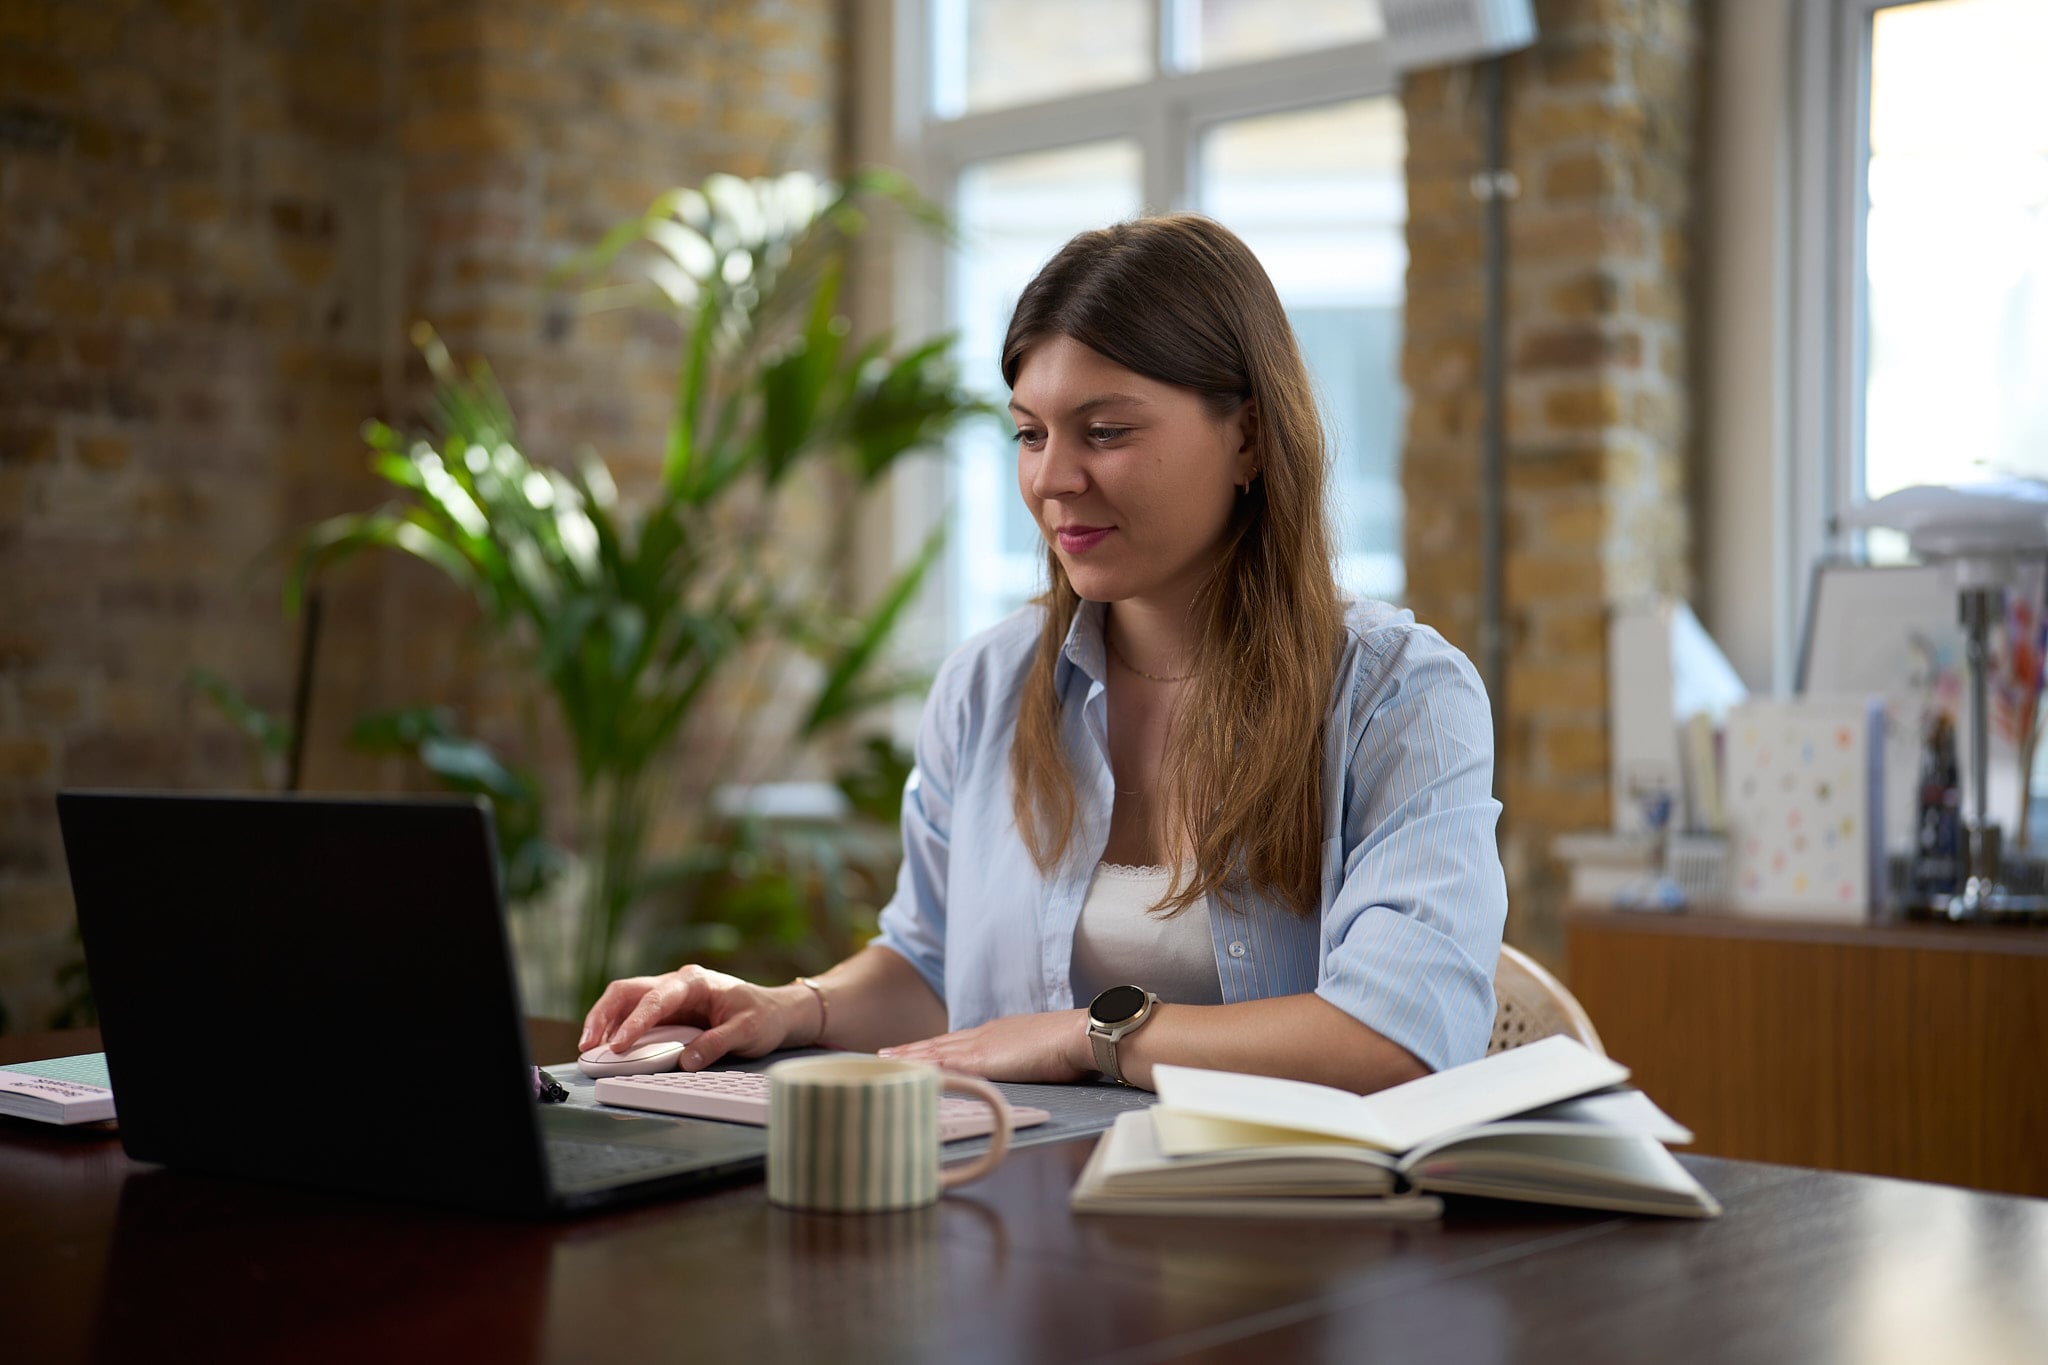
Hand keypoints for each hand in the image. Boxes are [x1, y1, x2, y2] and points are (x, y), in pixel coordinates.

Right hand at [578, 966, 815, 1070]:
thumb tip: (684, 1062)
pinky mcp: (668, 1012)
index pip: (656, 998)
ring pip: (625, 1001)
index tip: (619, 1045)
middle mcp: (677, 983)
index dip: (635, 1022)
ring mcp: (670, 996)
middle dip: (603, 1015)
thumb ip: (716, 1044)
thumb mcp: (748, 1031)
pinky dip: (618, 1030)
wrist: (777, 1012)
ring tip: (589, 1050)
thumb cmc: (764, 1017)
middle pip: (627, 991)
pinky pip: (635, 1016)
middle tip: (588, 1045)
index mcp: (695, 981)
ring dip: (604, 1023)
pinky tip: (609, 1048)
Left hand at [878, 1009, 1092, 1083]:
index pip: (957, 1040)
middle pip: (939, 1043)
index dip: (933, 1045)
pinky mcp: (981, 1059)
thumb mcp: (1042, 1051)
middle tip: (883, 1054)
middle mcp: (984, 1035)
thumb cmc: (1071, 1046)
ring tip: (885, 1059)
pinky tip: (906, 1069)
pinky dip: (922, 1064)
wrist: (1079, 1035)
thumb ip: (1028, 1059)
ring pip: (935, 1050)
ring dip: (909, 1055)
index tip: (913, 1048)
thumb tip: (1028, 1067)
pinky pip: (943, 1062)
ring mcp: (981, 1045)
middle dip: (911, 1049)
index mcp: (998, 1033)